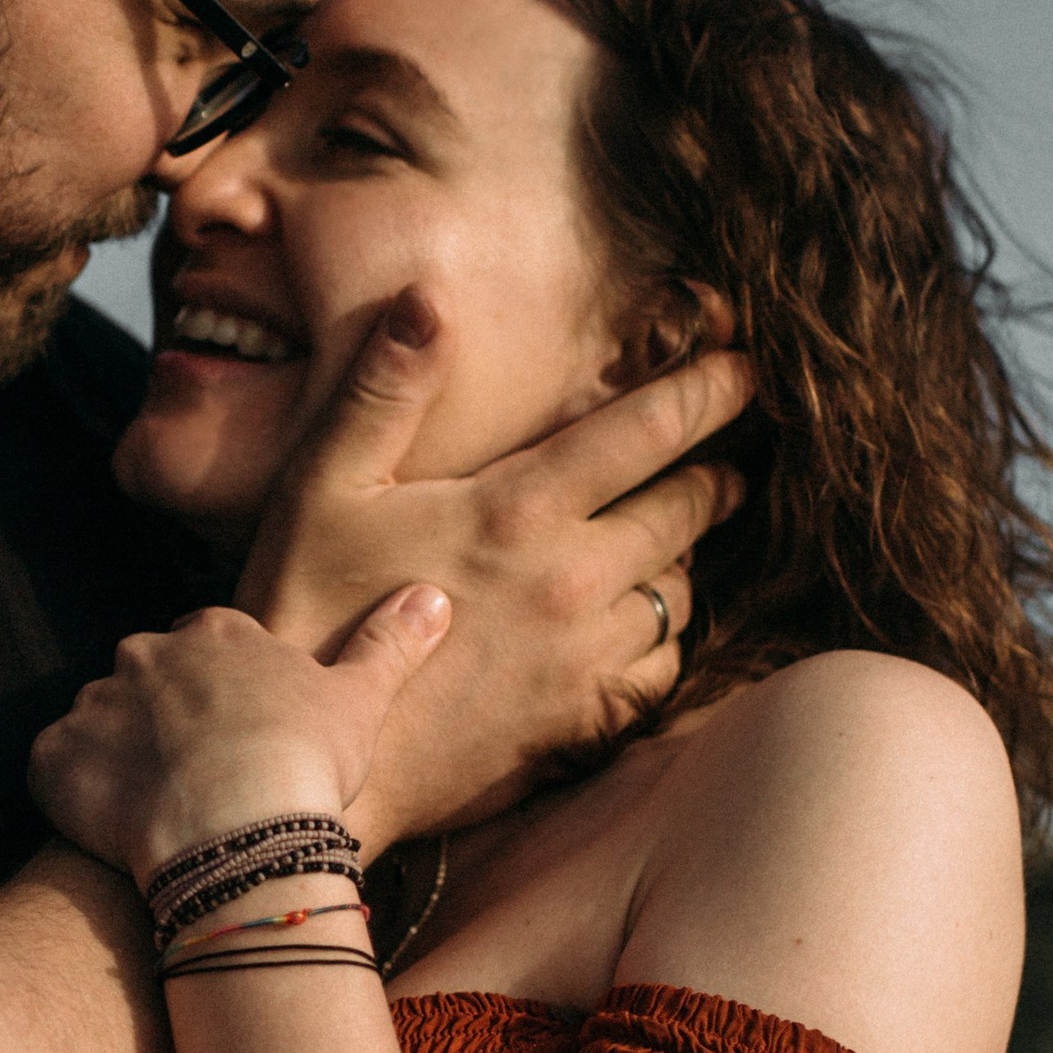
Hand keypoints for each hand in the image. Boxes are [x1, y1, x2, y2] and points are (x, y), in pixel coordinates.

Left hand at [29, 590, 453, 884]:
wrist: (238, 831)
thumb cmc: (306, 763)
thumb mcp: (362, 700)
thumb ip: (388, 643)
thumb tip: (434, 593)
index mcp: (217, 632)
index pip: (208, 643)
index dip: (222, 691)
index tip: (240, 733)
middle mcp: (145, 653)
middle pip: (147, 677)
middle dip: (164, 718)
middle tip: (200, 777)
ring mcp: (94, 702)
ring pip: (99, 722)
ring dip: (119, 757)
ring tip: (160, 812)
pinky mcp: (54, 757)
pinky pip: (54, 769)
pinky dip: (74, 794)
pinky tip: (113, 830)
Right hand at [239, 294, 751, 849]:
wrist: (309, 753)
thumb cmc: (306, 610)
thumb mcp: (323, 484)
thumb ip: (385, 388)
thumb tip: (429, 299)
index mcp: (521, 508)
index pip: (649, 430)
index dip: (708, 391)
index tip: (746, 367)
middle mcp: (573, 579)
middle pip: (685, 507)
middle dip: (716, 472)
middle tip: (729, 459)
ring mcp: (584, 656)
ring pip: (680, 588)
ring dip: (685, 555)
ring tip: (678, 536)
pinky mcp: (580, 720)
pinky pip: (663, 667)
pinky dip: (666, 637)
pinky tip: (645, 623)